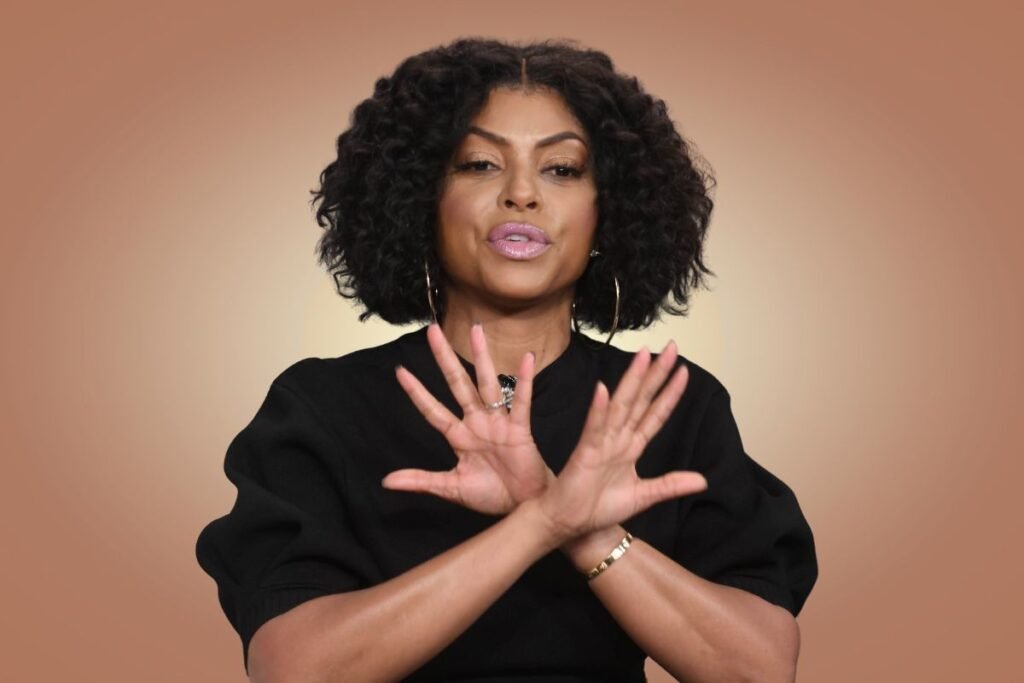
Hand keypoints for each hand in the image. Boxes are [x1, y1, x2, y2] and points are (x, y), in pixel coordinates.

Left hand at [382, 323, 553, 514]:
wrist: (523, 506)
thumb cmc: (491, 494)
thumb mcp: (451, 488)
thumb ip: (421, 481)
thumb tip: (386, 482)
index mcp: (458, 436)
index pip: (432, 409)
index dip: (417, 392)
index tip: (400, 370)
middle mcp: (476, 422)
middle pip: (457, 383)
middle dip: (445, 358)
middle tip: (433, 330)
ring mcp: (498, 422)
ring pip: (487, 384)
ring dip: (482, 357)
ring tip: (476, 331)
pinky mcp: (519, 428)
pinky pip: (522, 401)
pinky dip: (524, 380)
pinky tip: (525, 359)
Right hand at [533, 341, 708, 543]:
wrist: (570, 526)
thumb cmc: (598, 509)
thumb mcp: (643, 496)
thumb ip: (671, 485)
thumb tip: (703, 481)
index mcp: (631, 447)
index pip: (655, 414)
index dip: (670, 393)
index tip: (684, 371)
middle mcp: (618, 439)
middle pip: (641, 400)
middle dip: (656, 374)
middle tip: (670, 347)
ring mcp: (601, 443)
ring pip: (621, 407)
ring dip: (632, 381)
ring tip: (643, 356)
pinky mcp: (585, 453)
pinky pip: (593, 429)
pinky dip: (599, 410)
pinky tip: (604, 391)